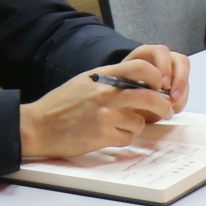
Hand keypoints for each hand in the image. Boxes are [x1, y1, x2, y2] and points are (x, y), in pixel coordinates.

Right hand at [19, 48, 182, 158]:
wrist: (39, 125)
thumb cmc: (61, 104)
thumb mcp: (85, 81)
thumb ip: (110, 80)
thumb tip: (139, 85)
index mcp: (102, 76)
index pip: (142, 67)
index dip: (156, 76)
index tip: (159, 86)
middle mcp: (106, 93)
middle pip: (150, 97)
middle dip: (163, 106)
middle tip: (166, 111)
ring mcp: (106, 115)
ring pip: (139, 122)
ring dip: (134, 126)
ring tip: (116, 125)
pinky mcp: (104, 135)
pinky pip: (127, 138)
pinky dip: (121, 138)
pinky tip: (105, 134)